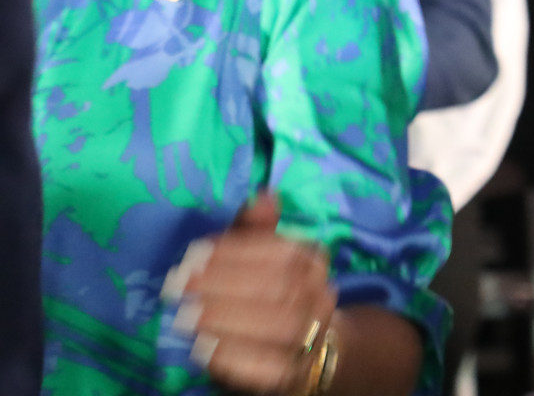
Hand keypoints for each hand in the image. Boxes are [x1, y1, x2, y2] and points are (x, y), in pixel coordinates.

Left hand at [164, 191, 336, 393]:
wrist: (305, 350)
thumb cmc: (269, 295)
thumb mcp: (260, 259)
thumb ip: (256, 231)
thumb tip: (263, 195)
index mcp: (312, 260)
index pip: (281, 251)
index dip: (235, 252)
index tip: (192, 256)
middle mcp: (319, 295)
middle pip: (279, 287)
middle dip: (225, 285)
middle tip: (178, 287)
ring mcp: (311, 337)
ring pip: (279, 325)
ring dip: (228, 319)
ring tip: (185, 317)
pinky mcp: (292, 374)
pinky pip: (269, 366)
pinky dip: (235, 357)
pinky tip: (203, 349)